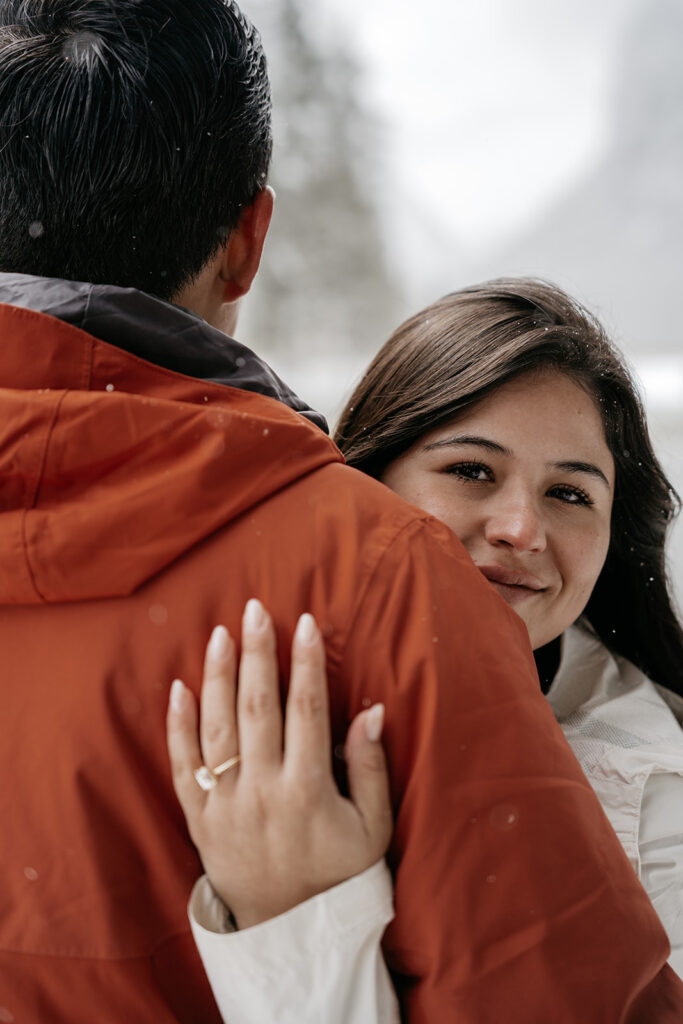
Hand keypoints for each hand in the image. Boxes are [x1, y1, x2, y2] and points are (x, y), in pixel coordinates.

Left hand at [167, 599, 392, 928]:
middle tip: (254, 608)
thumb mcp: (372, 827)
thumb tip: (373, 710)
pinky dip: (177, 726)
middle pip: (258, 707)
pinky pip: (182, 766)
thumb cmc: (338, 873)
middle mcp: (263, 791)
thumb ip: (370, 767)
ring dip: (218, 676)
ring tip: (219, 633)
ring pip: (217, 728)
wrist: (289, 931)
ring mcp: (226, 805)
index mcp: (308, 790)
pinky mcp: (199, 819)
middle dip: (258, 653)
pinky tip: (179, 687)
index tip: (306, 622)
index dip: (307, 663)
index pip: (307, 710)